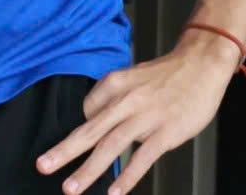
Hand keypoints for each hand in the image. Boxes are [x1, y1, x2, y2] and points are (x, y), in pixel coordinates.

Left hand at [38, 32, 237, 194]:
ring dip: (88, 170)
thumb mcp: (132, 77)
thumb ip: (114, 100)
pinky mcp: (166, 130)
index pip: (87, 113)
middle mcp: (126, 100)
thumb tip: (97, 121)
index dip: (82, 133)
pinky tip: (114, 192)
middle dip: (64, 151)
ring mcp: (146, 116)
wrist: (202, 63)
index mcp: (115, 85)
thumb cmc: (168, 75)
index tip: (74, 149)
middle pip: (89, 130)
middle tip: (43, 166)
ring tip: (71, 188)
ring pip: (110, 146)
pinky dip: (127, 176)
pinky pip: (143, 157)